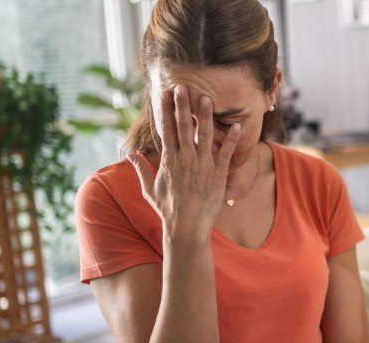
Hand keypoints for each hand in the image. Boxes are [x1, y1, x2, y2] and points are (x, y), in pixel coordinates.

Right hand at [128, 85, 240, 239]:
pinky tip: (238, 126)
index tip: (164, 93)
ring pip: (204, 136)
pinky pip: (226, 155)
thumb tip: (131, 155)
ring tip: (207, 98)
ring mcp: (202, 167)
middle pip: (183, 127)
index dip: (165, 110)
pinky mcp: (217, 176)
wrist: (187, 229)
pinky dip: (232, 140)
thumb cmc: (168, 210)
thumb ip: (141, 170)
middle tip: (183, 87)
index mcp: (169, 161)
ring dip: (206, 116)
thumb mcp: (149, 189)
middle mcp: (185, 160)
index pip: (166, 130)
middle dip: (182, 106)